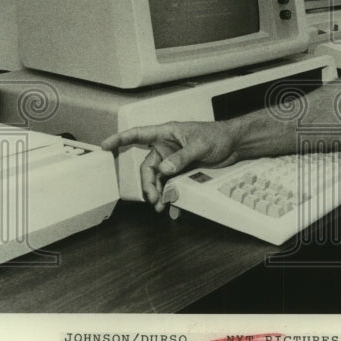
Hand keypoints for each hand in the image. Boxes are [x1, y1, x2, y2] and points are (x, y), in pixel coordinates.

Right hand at [102, 121, 239, 211]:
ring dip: (158, 192)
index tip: (105, 145)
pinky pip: (171, 185)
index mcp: (167, 133)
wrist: (235, 145)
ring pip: (158, 179)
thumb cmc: (218, 135)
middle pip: (148, 167)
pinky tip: (172, 206)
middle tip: (153, 197)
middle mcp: (167, 147)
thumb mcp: (200, 144)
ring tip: (161, 205)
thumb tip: (165, 168)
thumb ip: (182, 157)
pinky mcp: (182, 171)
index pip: (139, 134)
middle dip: (148, 183)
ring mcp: (174, 160)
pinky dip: (170, 196)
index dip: (121, 139)